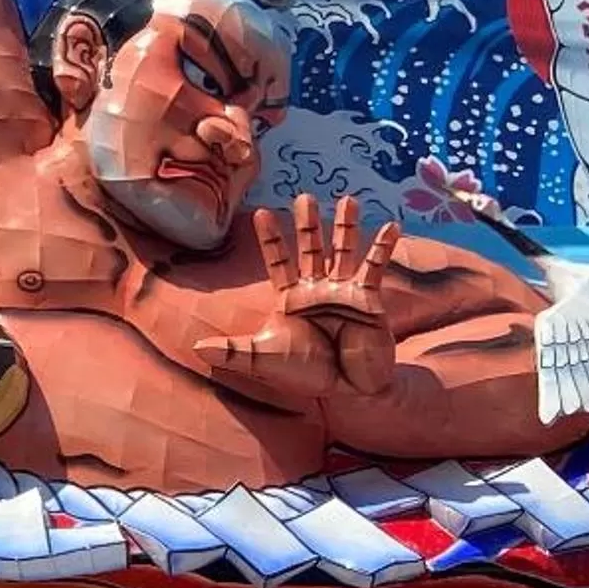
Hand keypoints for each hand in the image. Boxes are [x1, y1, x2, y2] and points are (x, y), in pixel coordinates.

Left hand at [196, 193, 401, 399]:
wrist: (346, 391)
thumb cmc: (304, 374)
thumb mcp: (263, 361)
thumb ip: (232, 352)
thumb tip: (196, 348)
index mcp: (289, 298)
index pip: (277, 262)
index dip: (270, 240)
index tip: (261, 213)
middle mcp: (315, 290)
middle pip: (310, 249)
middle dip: (307, 225)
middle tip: (303, 197)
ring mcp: (342, 292)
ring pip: (342, 252)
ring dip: (345, 227)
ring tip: (348, 199)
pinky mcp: (368, 299)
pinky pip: (375, 268)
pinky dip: (383, 248)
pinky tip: (392, 225)